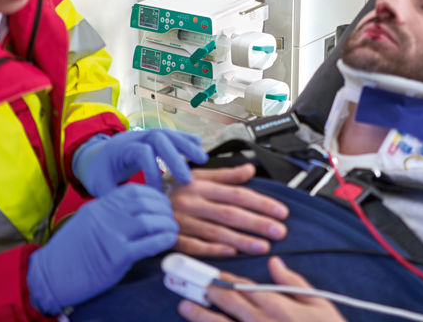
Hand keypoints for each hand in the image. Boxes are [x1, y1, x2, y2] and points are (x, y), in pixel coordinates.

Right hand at [27, 184, 177, 314]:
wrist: (49, 275)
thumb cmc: (70, 252)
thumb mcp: (88, 221)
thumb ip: (110, 213)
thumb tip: (139, 211)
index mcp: (99, 204)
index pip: (134, 191)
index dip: (154, 195)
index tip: (163, 203)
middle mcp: (105, 215)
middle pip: (145, 203)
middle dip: (164, 209)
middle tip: (171, 217)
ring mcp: (110, 234)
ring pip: (149, 221)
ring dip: (166, 224)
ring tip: (172, 229)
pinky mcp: (115, 255)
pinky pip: (147, 244)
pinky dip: (163, 240)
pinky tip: (169, 241)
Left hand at [73, 129, 208, 196]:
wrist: (96, 155)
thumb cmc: (100, 173)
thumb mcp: (100, 185)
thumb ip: (115, 195)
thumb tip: (134, 210)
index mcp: (120, 148)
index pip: (142, 153)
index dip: (153, 172)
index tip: (159, 193)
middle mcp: (134, 137)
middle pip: (158, 138)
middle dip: (175, 156)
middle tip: (187, 178)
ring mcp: (145, 134)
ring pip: (168, 133)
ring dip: (186, 145)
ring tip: (202, 159)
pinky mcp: (153, 137)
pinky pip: (171, 133)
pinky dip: (185, 138)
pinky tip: (199, 143)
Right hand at [169, 164, 288, 255]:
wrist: (142, 203)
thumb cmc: (176, 190)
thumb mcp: (199, 176)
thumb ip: (226, 175)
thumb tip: (250, 169)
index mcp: (202, 186)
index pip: (237, 194)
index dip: (260, 203)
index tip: (280, 211)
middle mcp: (194, 203)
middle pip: (230, 213)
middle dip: (257, 223)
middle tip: (279, 231)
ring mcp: (183, 222)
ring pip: (216, 231)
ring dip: (242, 240)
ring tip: (263, 246)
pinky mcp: (174, 238)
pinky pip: (195, 246)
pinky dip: (213, 249)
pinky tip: (231, 253)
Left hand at [177, 256, 345, 321]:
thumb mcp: (319, 304)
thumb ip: (293, 283)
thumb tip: (274, 263)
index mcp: (279, 307)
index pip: (245, 288)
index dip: (224, 278)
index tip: (207, 271)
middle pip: (229, 303)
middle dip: (206, 290)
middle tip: (184, 279)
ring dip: (201, 315)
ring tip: (184, 305)